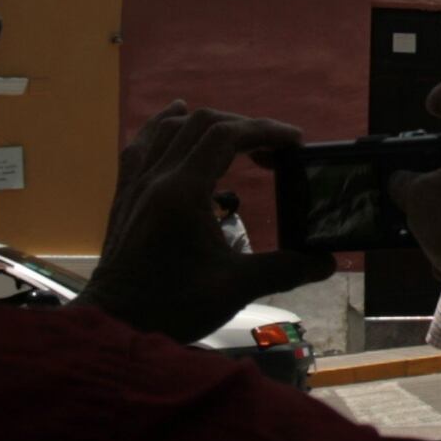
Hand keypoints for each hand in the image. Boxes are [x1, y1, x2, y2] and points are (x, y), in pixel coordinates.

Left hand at [79, 103, 333, 342]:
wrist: (115, 325)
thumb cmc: (172, 307)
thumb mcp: (234, 289)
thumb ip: (283, 270)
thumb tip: (325, 263)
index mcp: (183, 193)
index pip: (226, 136)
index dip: (265, 130)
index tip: (295, 142)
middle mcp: (157, 178)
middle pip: (201, 124)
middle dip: (243, 126)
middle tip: (273, 150)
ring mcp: (136, 183)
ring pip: (170, 128)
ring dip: (208, 123)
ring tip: (237, 136)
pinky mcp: (125, 194)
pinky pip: (141, 144)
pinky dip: (163, 125)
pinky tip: (174, 116)